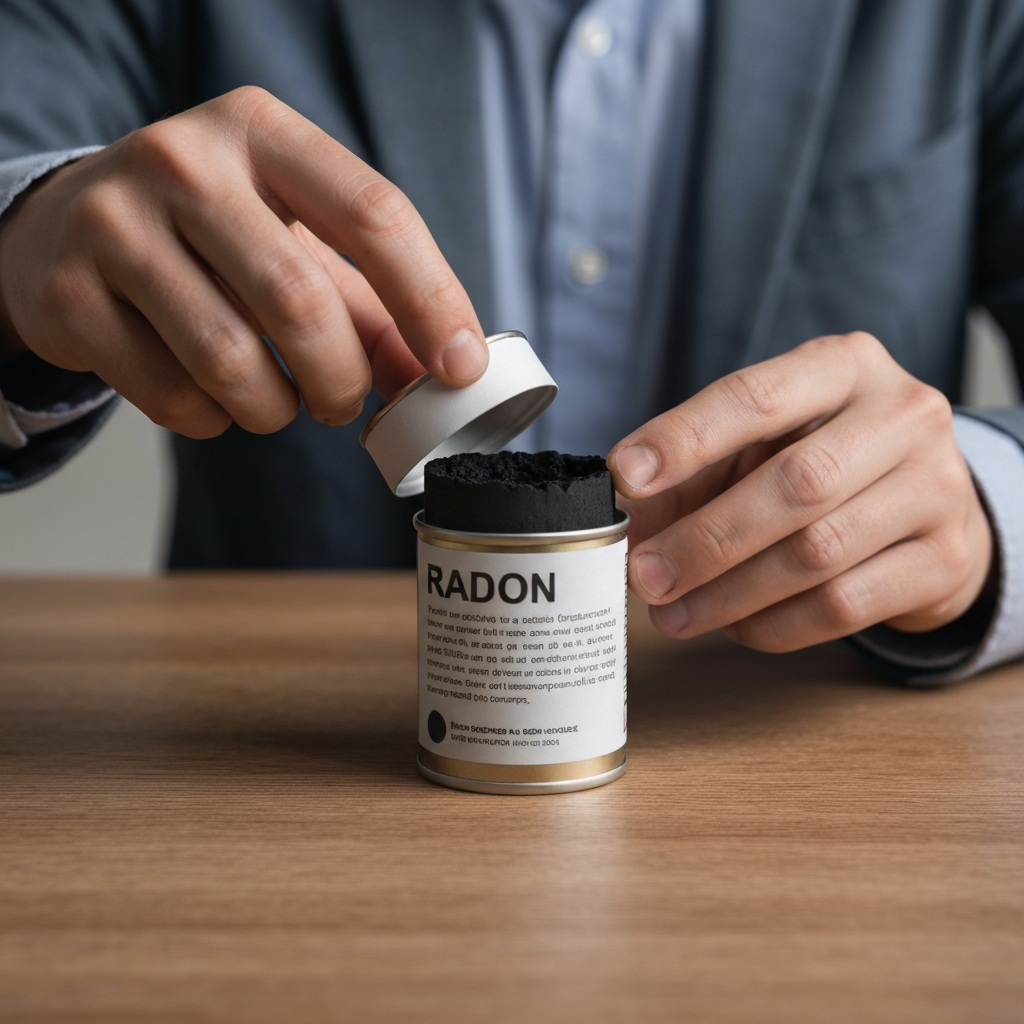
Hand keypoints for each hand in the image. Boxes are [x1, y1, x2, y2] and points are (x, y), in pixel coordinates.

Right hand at [0, 87, 487, 436]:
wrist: (66, 228)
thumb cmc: (207, 238)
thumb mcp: (295, 243)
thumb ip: (371, 308)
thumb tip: (439, 374)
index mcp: (262, 133)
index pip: (373, 214)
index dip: (431, 301)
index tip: (460, 367)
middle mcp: (183, 162)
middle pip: (299, 301)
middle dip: (340, 379)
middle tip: (342, 403)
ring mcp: (114, 224)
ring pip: (230, 361)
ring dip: (274, 409)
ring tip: (273, 398)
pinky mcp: (69, 294)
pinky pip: (173, 396)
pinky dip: (211, 419)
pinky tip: (208, 393)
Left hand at [608, 333, 993, 649]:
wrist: (933, 502)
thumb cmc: (826, 460)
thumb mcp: (763, 442)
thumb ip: (695, 470)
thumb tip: (627, 517)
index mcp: (844, 366)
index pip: (757, 395)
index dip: (686, 438)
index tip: (626, 477)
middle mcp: (901, 415)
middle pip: (796, 483)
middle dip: (706, 539)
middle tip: (645, 576)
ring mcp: (937, 487)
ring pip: (819, 553)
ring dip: (729, 593)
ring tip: (673, 614)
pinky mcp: (946, 559)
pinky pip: (845, 605)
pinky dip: (775, 624)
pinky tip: (734, 625)